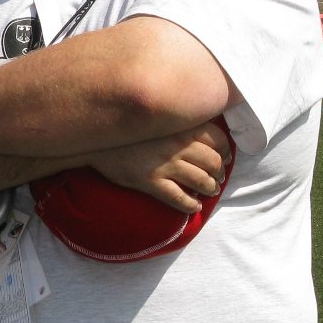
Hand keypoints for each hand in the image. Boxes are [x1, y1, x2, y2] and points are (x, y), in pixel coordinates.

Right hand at [87, 120, 230, 212]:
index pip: (218, 139)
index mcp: (180, 126)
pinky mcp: (151, 182)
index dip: (226, 150)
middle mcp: (177, 145)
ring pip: (201, 181)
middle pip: (214, 162)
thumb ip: (178, 121)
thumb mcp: (156, 117)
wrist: (96, 139)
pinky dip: (191, 205)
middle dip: (219, 172)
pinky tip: (193, 206)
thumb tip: (201, 131)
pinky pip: (179, 198)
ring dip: (209, 188)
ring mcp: (165, 165)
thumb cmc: (128, 127)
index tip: (224, 156)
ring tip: (208, 190)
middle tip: (217, 177)